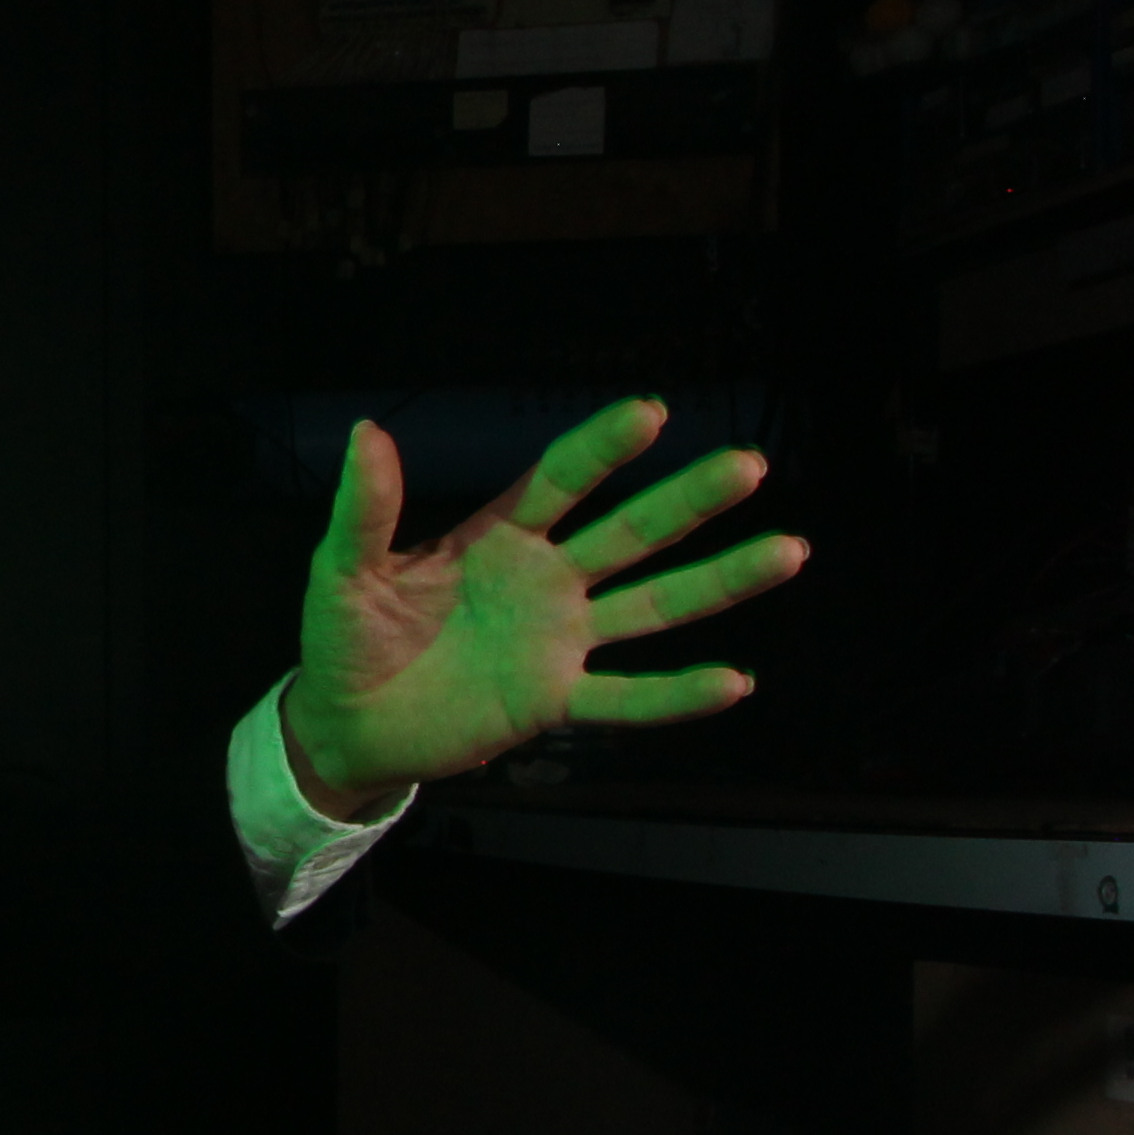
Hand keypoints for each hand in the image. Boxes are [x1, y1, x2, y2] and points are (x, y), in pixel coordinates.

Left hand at [282, 400, 806, 817]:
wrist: (344, 723)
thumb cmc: (346, 638)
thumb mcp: (344, 569)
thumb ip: (367, 508)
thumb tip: (369, 431)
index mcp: (499, 536)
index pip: (562, 480)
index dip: (603, 448)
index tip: (650, 411)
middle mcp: (545, 580)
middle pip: (629, 532)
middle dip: (687, 499)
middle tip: (747, 463)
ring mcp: (559, 640)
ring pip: (653, 605)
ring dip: (718, 581)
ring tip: (789, 549)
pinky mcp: (554, 702)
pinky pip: (625, 699)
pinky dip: (677, 695)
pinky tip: (735, 682)